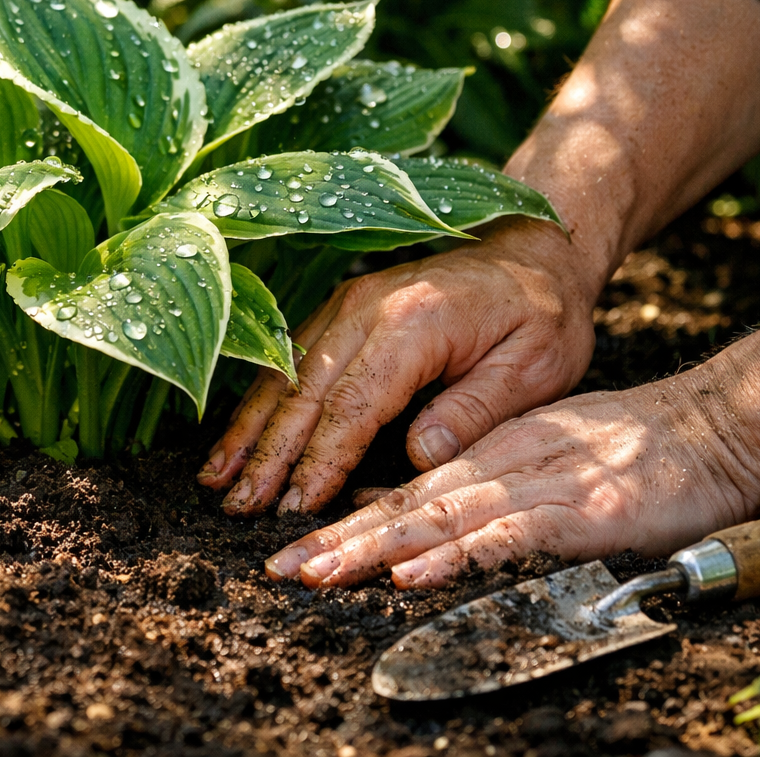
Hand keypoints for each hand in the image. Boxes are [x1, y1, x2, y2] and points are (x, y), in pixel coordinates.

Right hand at [197, 217, 599, 515]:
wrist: (535, 251)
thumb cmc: (542, 315)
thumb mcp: (534, 368)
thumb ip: (473, 410)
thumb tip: (419, 456)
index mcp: (414, 322)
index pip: (354, 403)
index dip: (321, 459)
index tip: (297, 507)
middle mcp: (367, 306)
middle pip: (304, 389)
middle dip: (269, 453)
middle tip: (239, 508)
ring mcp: (348, 302)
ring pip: (285, 373)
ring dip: (250, 429)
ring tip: (217, 481)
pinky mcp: (342, 308)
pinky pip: (291, 357)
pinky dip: (261, 400)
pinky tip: (238, 437)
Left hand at [264, 272, 759, 590]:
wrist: (710, 427)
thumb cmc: (628, 449)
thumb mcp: (539, 459)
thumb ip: (481, 489)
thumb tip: (411, 516)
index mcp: (489, 455)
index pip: (404, 493)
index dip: (346, 521)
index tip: (294, 550)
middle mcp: (501, 467)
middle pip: (407, 506)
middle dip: (339, 538)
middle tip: (281, 568)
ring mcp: (538, 486)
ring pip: (442, 517)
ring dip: (376, 547)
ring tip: (322, 572)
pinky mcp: (579, 511)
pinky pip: (508, 535)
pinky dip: (457, 554)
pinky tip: (415, 571)